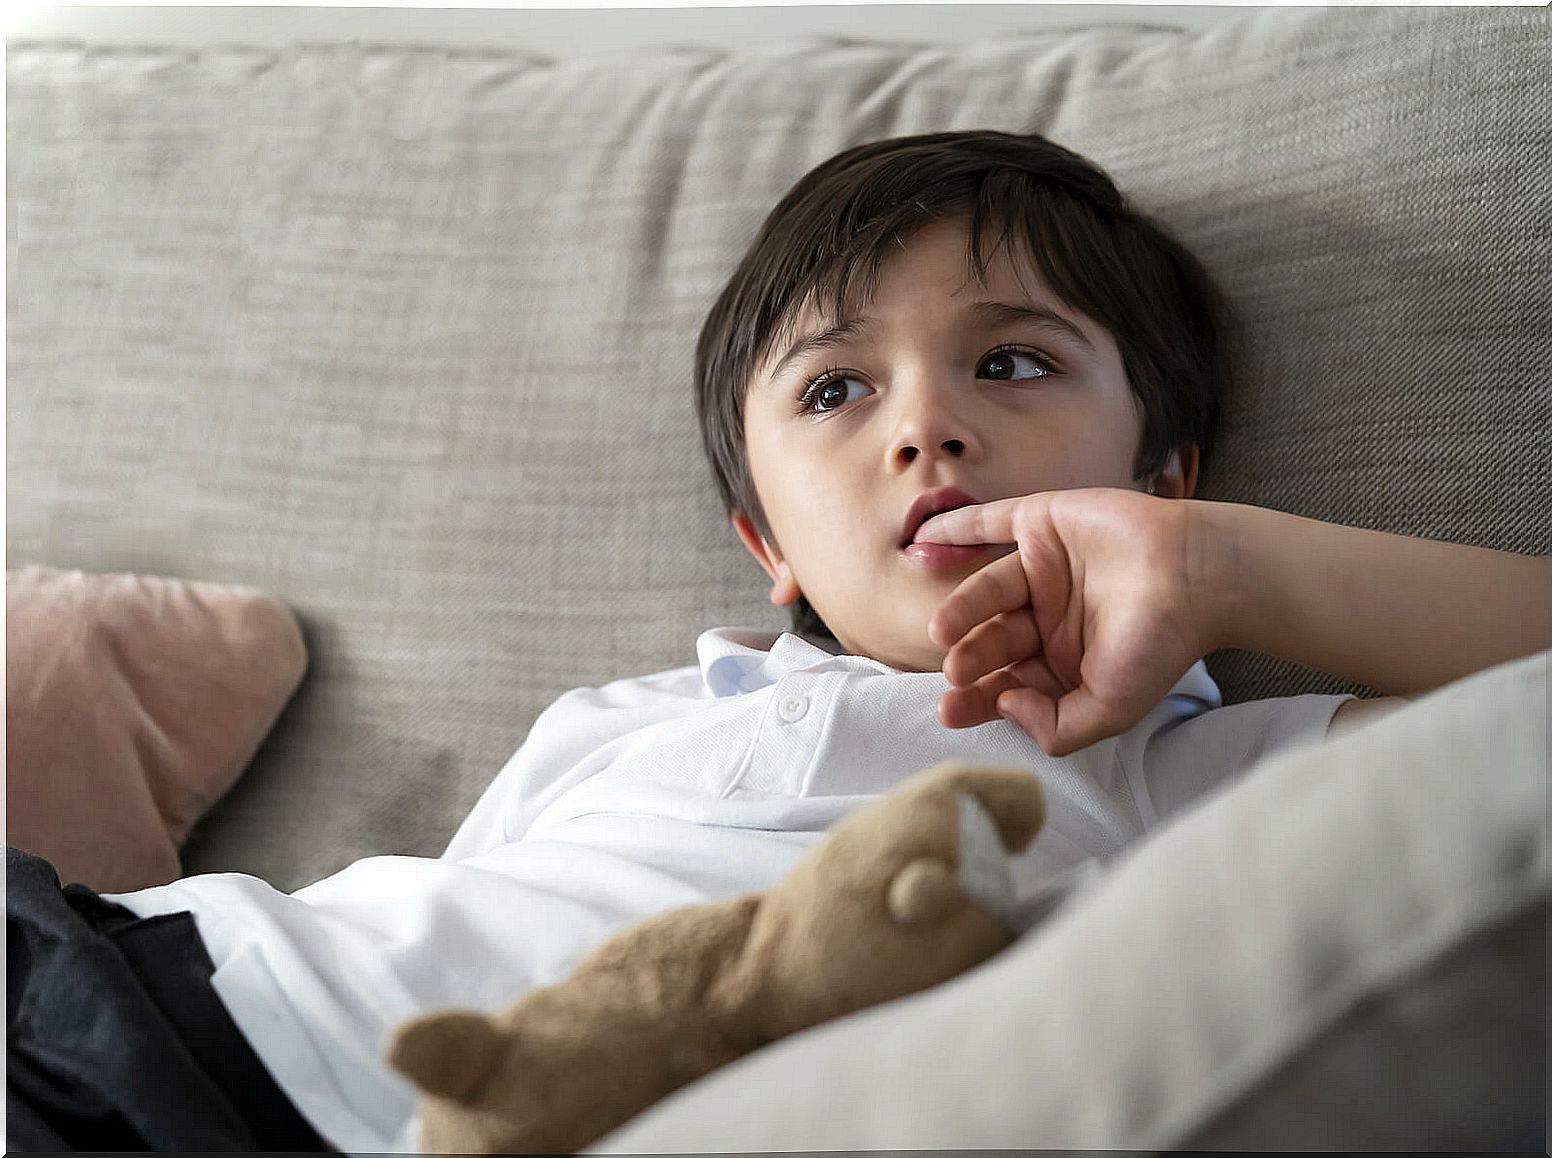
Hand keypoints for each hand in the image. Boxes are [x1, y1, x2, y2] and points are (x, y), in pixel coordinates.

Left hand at [916, 487, 1212, 756]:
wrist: (1199, 577)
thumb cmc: (1161, 645)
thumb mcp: (1108, 709)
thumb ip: (1054, 725)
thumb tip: (1006, 706)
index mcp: (1061, 663)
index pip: (1005, 684)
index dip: (977, 700)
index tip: (950, 712)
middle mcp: (1047, 618)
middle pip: (992, 641)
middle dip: (971, 658)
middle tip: (956, 670)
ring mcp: (1043, 569)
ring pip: (987, 591)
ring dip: (961, 610)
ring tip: (942, 632)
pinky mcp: (1043, 524)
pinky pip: (990, 523)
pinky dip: (956, 529)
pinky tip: (923, 540)